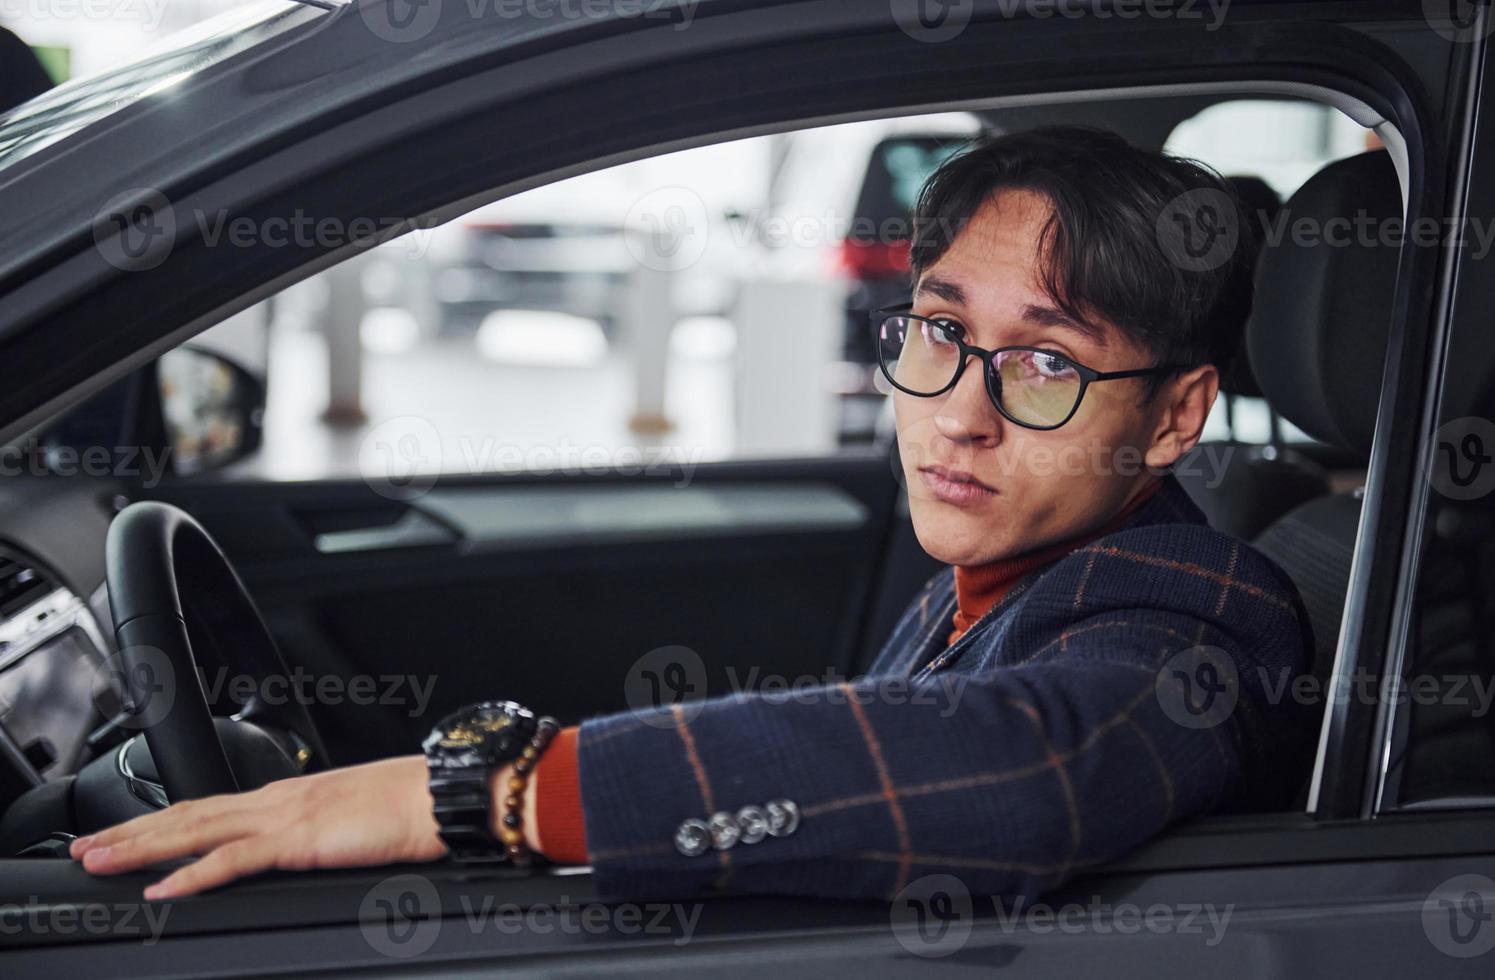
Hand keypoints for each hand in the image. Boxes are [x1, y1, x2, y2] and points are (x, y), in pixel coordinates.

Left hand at [70, 755, 451, 898]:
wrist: (443, 793)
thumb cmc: (415, 805)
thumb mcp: (357, 817)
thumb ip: (325, 830)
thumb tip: (316, 845)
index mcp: (292, 794)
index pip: (212, 807)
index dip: (165, 819)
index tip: (129, 831)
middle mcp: (279, 798)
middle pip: (189, 815)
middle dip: (133, 831)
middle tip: (87, 846)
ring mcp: (286, 815)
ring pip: (196, 831)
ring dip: (142, 847)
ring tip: (100, 861)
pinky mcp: (300, 838)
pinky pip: (234, 860)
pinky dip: (192, 874)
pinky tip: (162, 887)